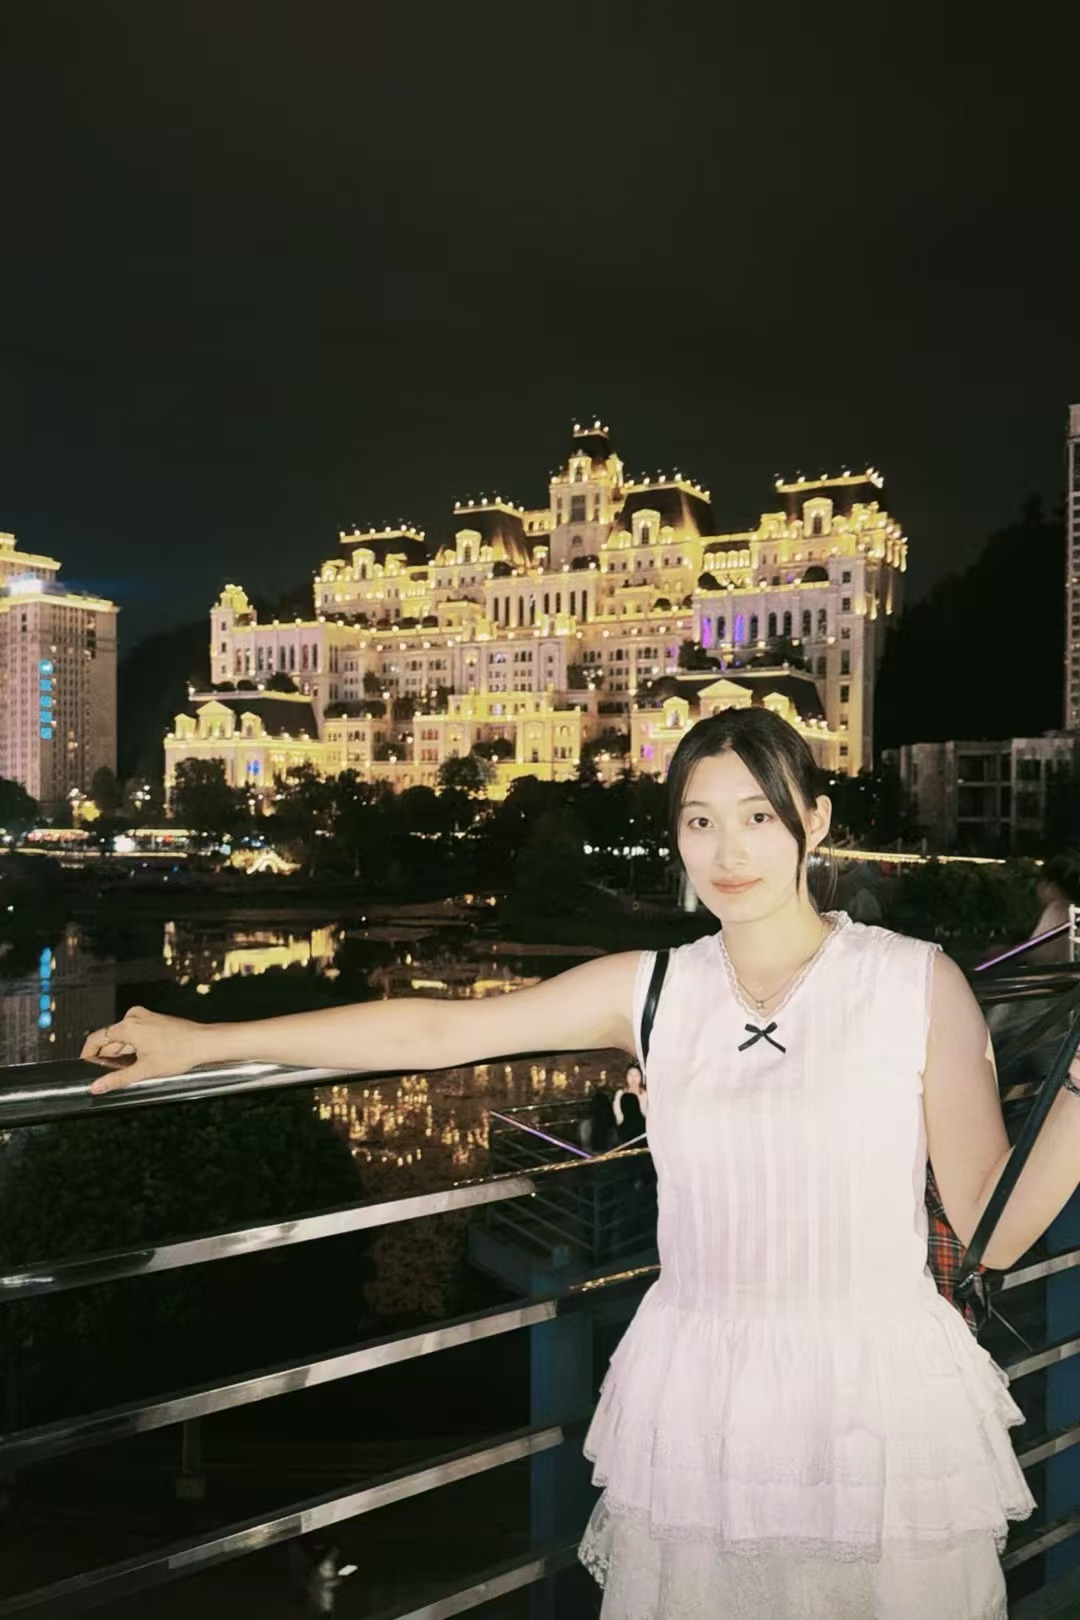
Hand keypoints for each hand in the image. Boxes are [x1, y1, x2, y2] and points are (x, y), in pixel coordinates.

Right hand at [81, 1007, 210, 1092]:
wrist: (204, 1043)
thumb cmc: (180, 1052)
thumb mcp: (144, 1071)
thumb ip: (117, 1079)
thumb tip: (96, 1087)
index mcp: (128, 1026)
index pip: (96, 1038)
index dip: (88, 1053)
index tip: (84, 1065)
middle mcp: (135, 1017)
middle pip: (110, 1039)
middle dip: (108, 1056)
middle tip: (110, 1074)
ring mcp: (145, 1018)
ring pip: (124, 1038)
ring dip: (122, 1053)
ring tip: (131, 1069)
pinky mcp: (154, 1021)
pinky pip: (135, 1034)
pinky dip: (133, 1047)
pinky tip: (141, 1060)